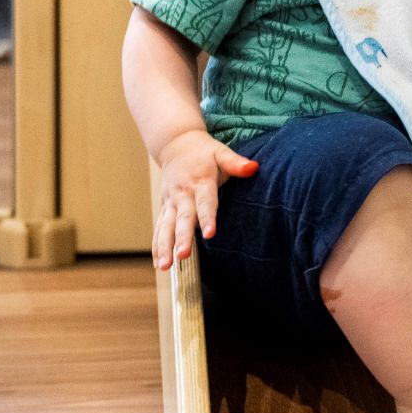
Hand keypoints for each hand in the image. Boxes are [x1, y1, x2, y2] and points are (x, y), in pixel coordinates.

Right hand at [153, 128, 257, 269]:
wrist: (175, 145)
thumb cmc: (203, 153)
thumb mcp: (221, 153)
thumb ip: (236, 163)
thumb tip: (253, 168)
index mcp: (200, 182)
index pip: (205, 202)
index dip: (208, 217)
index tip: (210, 233)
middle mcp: (183, 194)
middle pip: (183, 218)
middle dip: (182, 238)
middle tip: (182, 255)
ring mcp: (171, 202)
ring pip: (166, 227)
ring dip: (165, 247)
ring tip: (166, 266)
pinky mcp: (164, 208)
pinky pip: (159, 229)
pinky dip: (157, 246)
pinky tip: (160, 265)